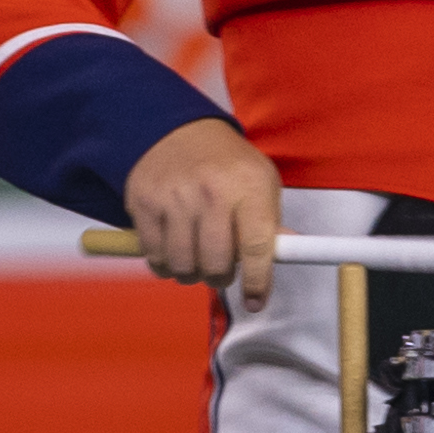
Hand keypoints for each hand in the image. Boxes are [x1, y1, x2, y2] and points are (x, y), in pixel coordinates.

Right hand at [121, 117, 284, 302]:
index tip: (255, 301)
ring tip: (196, 261)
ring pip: (182, 266)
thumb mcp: (261, 181)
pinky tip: (173, 252)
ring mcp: (175, 198)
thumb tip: (288, 254)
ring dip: (191, 274)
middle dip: (220, 278)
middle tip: (220, 271)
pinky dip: (164, 265)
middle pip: (215, 263)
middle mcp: (212, 192)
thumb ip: (272, 222)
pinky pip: (154, 257)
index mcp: (249, 187)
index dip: (257, 282)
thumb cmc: (226, 164)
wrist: (175, 130)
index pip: (256, 247)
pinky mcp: (145, 205)